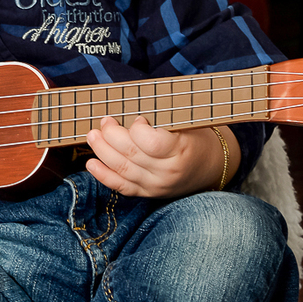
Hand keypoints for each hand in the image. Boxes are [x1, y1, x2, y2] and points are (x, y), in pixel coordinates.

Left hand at [85, 115, 236, 199]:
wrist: (210, 166)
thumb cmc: (196, 138)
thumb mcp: (188, 124)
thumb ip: (163, 117)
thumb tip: (133, 108)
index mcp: (180, 151)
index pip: (151, 142)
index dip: (137, 128)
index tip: (138, 119)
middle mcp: (167, 172)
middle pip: (131, 154)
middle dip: (111, 135)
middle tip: (105, 121)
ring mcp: (156, 186)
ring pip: (122, 169)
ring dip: (102, 151)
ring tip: (93, 136)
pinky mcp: (148, 193)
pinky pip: (121, 187)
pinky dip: (103, 175)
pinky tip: (91, 163)